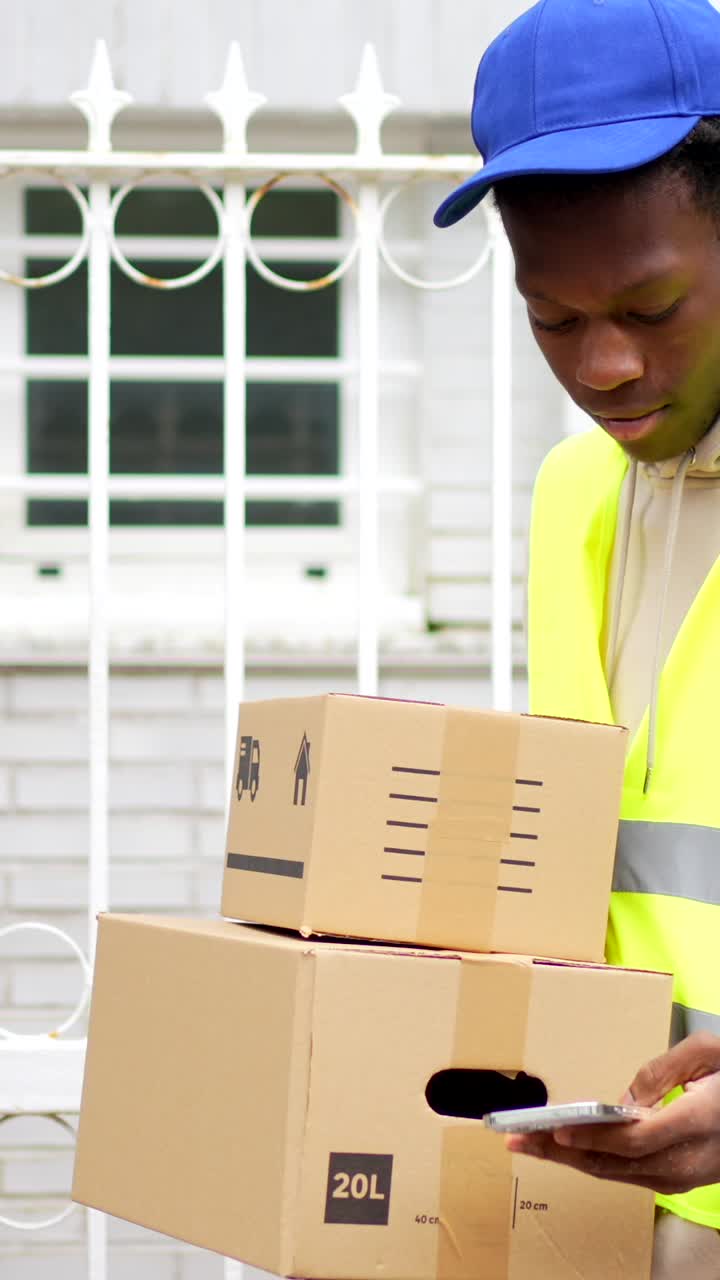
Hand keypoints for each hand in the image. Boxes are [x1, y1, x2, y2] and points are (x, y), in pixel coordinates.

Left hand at [506, 1033, 719, 1193]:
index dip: (592, 1138)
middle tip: (517, 1140)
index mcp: (695, 1123)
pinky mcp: (678, 1182)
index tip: (556, 1131)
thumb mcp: (707, 1053)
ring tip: (529, 1144)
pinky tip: (565, 1151)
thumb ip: (660, 1071)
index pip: (633, 1141)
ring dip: (569, 1161)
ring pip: (617, 1174)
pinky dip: (592, 1162)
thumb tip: (620, 1100)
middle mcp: (685, 1161)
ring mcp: (682, 1178)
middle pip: (614, 1164)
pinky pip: (627, 1175)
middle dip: (560, 1154)